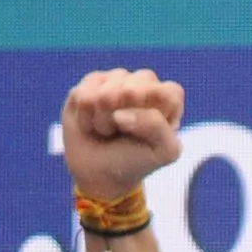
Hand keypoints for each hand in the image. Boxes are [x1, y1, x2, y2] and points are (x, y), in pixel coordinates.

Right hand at [62, 67, 187, 200]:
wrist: (101, 171)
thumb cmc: (138, 159)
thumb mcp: (164, 151)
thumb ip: (157, 126)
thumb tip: (120, 113)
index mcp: (169, 99)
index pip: (168, 92)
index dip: (153, 113)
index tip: (148, 131)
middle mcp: (144, 84)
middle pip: (133, 89)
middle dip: (125, 119)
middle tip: (124, 132)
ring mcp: (115, 80)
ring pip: (105, 93)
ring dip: (104, 121)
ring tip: (108, 130)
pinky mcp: (90, 82)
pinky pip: (83, 95)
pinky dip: (86, 117)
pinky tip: (92, 123)